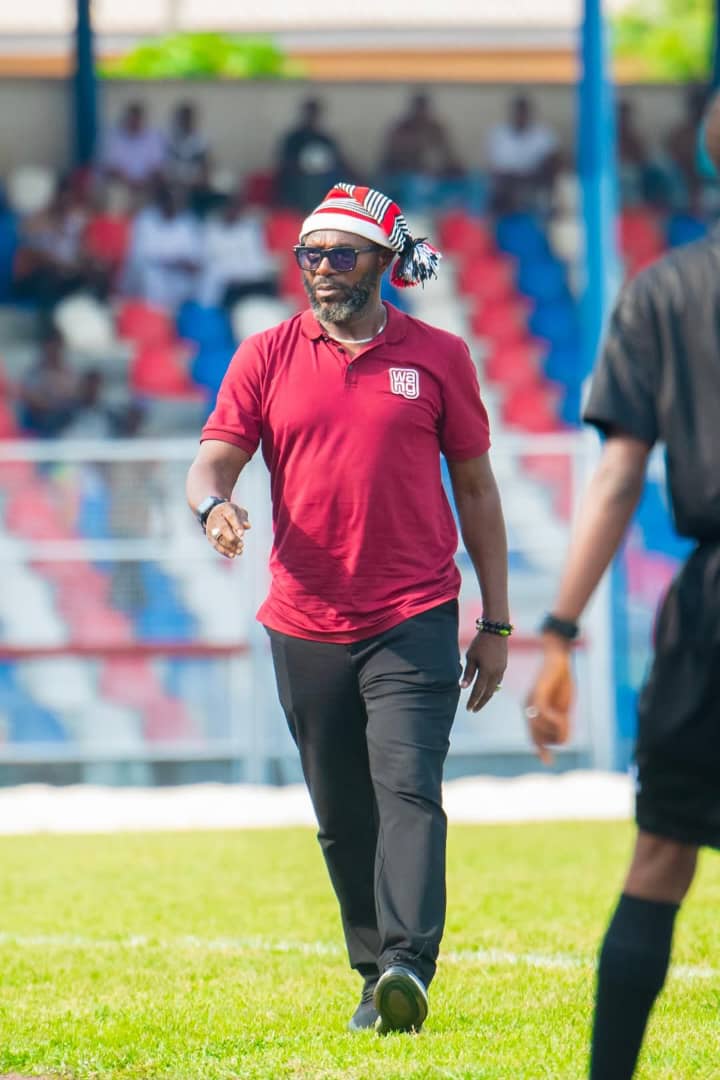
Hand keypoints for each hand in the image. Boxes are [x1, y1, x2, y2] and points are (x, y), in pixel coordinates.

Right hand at [205, 502, 250, 558]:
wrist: (214, 511)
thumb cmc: (230, 512)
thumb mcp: (238, 511)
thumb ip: (243, 519)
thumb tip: (247, 526)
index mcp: (226, 509)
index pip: (231, 517)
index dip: (237, 526)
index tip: (242, 535)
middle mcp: (217, 518)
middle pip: (223, 528)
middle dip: (233, 538)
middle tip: (242, 545)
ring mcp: (212, 528)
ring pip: (219, 538)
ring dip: (230, 547)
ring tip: (240, 552)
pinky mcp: (210, 536)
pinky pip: (216, 545)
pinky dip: (224, 551)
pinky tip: (233, 555)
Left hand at [461, 632, 507, 711]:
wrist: (496, 631)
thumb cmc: (480, 643)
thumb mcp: (471, 657)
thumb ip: (468, 673)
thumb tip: (463, 687)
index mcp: (486, 672)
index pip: (478, 691)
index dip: (473, 701)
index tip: (468, 709)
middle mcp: (496, 673)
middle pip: (488, 693)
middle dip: (480, 703)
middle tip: (474, 710)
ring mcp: (501, 670)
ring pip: (494, 688)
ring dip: (487, 696)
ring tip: (480, 701)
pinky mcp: (504, 666)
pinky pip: (498, 681)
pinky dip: (492, 687)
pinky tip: (488, 689)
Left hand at [525, 640, 573, 764]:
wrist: (560, 660)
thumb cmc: (562, 683)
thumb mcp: (562, 708)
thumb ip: (560, 724)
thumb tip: (562, 742)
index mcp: (532, 713)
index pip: (534, 737)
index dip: (541, 750)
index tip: (548, 762)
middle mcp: (528, 709)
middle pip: (539, 738)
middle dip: (556, 737)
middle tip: (567, 724)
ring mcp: (531, 702)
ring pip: (540, 729)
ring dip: (557, 729)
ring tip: (566, 717)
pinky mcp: (537, 694)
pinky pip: (542, 715)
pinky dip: (554, 720)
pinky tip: (563, 715)